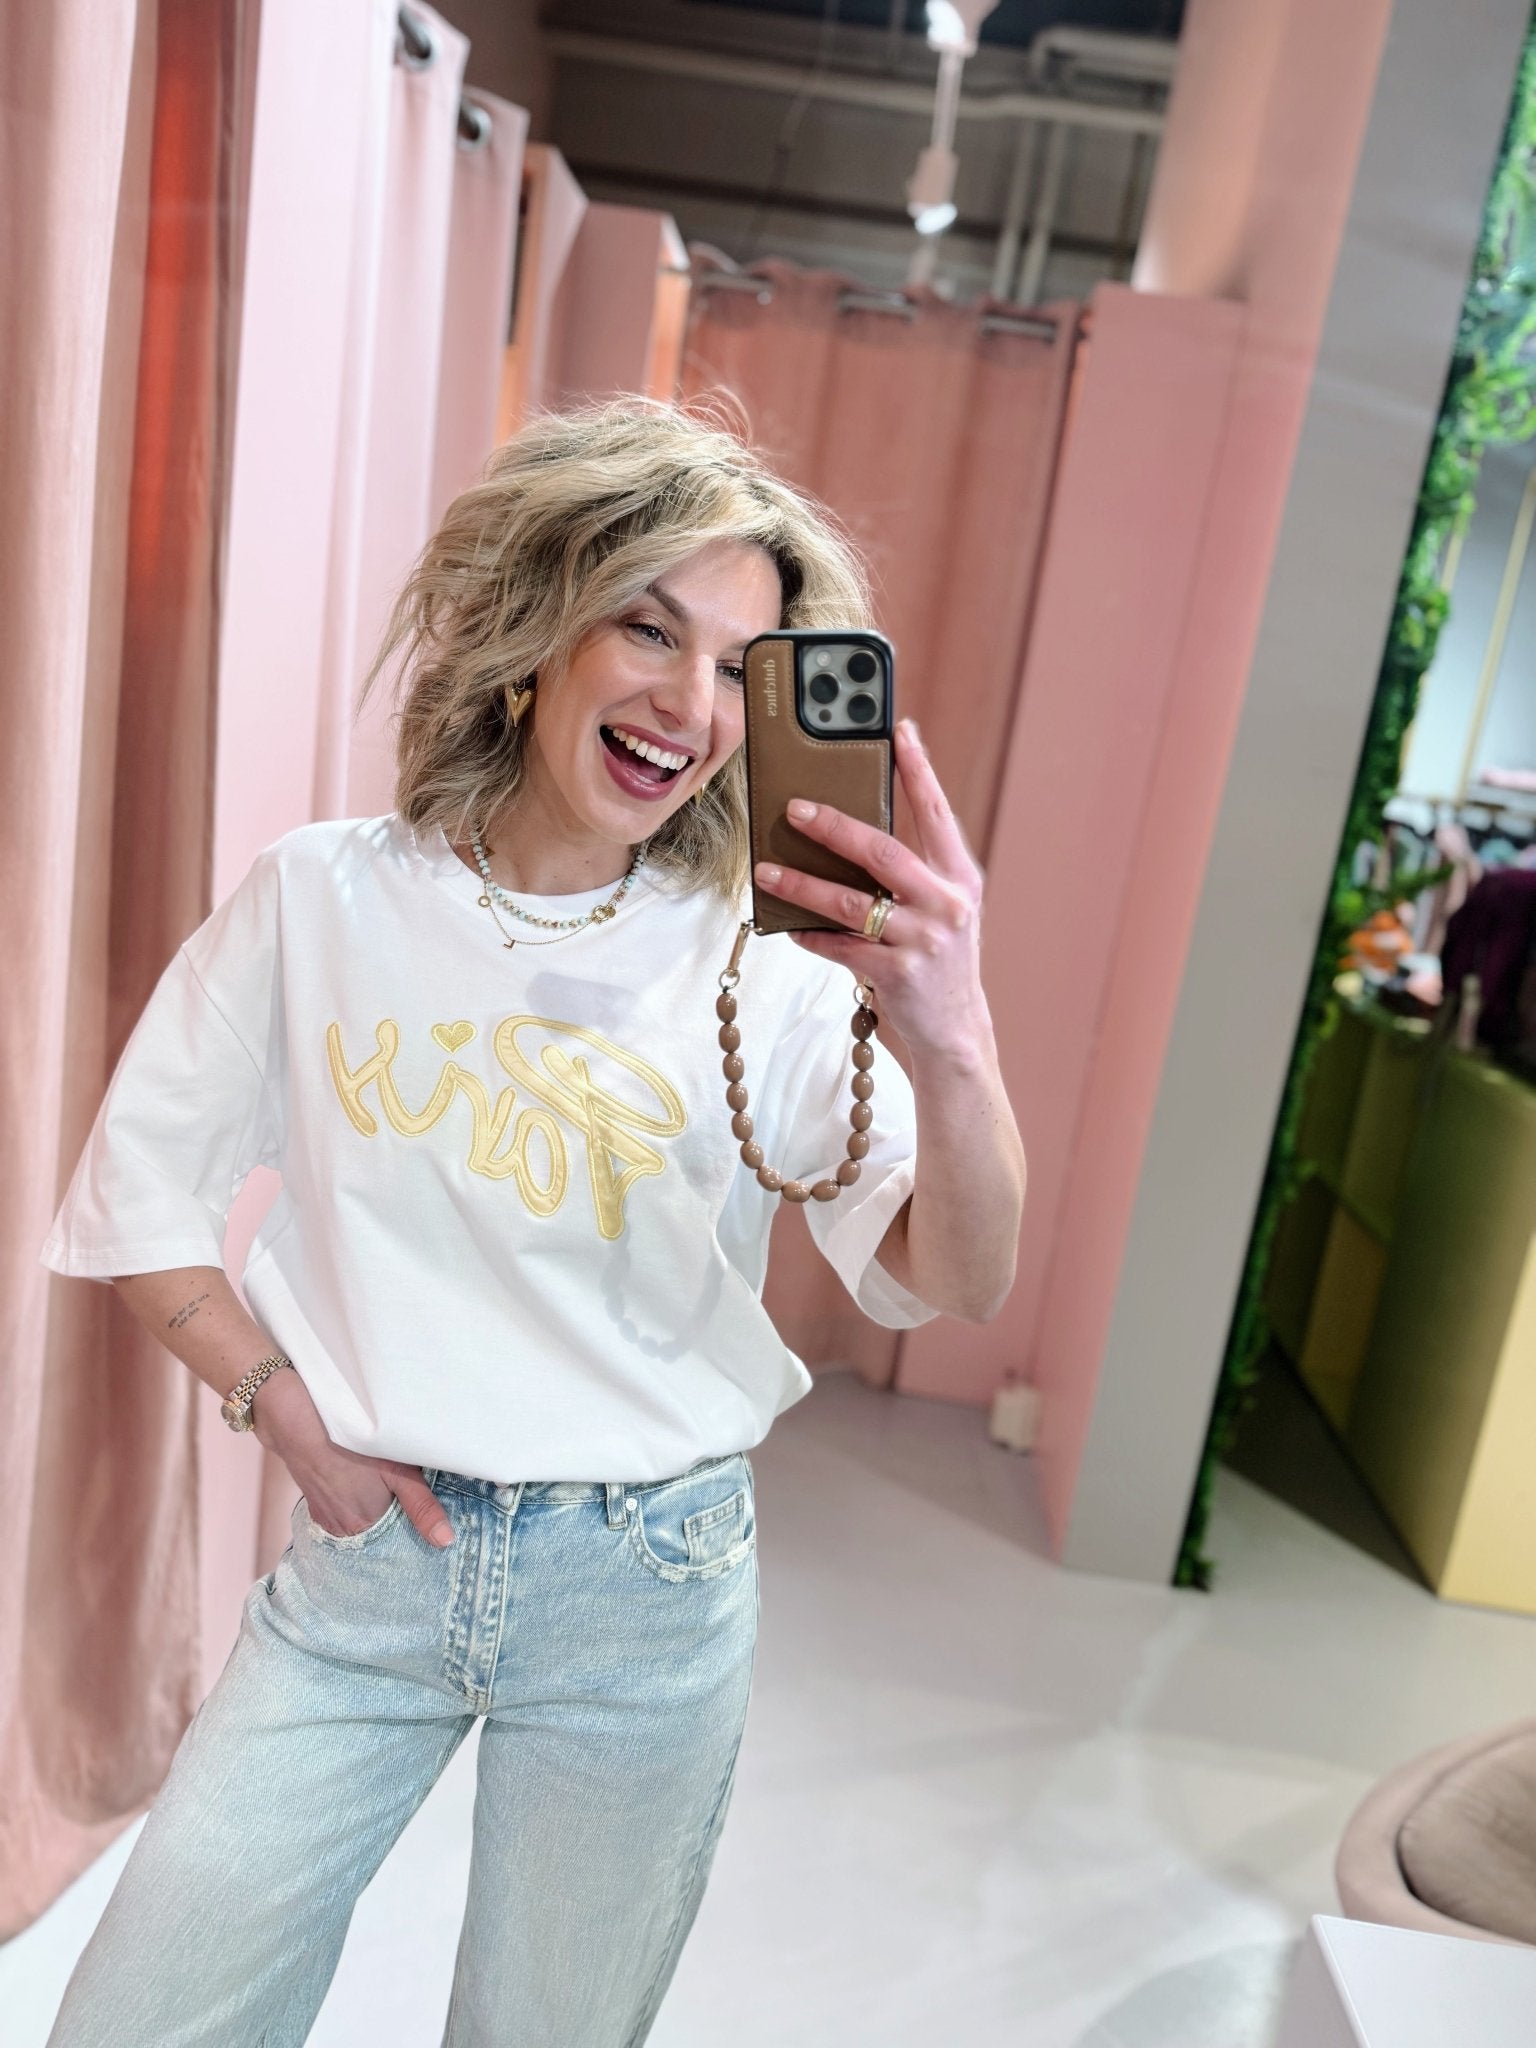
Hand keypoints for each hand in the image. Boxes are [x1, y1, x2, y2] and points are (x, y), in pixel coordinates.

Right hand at [250, 1366, 453, 1546]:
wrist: (301, 1424)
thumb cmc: (355, 1446)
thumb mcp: (399, 1473)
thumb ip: (422, 1508)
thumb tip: (445, 1541)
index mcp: (365, 1527)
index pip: (395, 1538)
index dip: (408, 1525)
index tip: (418, 1511)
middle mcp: (343, 1531)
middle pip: (376, 1530)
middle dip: (390, 1517)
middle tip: (398, 1493)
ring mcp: (326, 1519)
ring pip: (357, 1520)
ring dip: (369, 1509)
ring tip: (377, 1487)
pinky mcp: (314, 1506)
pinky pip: (340, 1512)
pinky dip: (350, 1503)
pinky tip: (357, 1485)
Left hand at [752, 718, 988, 1061]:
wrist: (955, 1032)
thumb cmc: (936, 962)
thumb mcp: (939, 912)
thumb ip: (910, 876)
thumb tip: (845, 838)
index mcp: (960, 879)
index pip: (937, 813)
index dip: (919, 770)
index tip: (900, 730)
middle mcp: (947, 904)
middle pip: (882, 852)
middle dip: (834, 826)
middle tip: (795, 807)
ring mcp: (923, 941)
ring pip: (851, 902)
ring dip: (803, 884)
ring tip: (767, 870)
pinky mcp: (897, 975)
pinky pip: (841, 947)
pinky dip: (811, 935)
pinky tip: (788, 926)